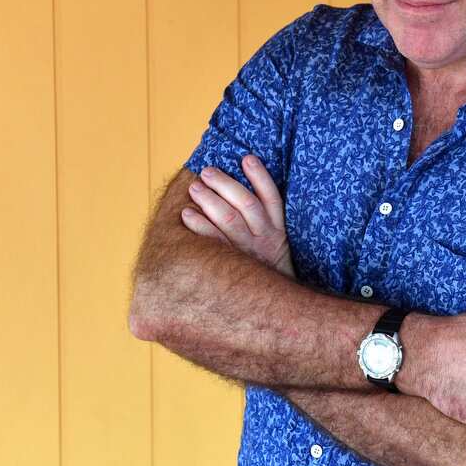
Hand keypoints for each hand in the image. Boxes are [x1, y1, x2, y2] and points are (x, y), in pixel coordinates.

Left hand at [181, 156, 294, 277]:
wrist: (273, 308)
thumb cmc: (268, 270)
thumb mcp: (278, 247)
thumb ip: (266, 224)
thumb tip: (245, 189)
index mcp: (278, 232)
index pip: (272, 198)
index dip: (260, 176)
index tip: (247, 158)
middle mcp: (265, 239)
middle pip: (246, 204)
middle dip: (225, 185)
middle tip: (207, 171)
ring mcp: (247, 252)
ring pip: (229, 220)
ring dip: (210, 200)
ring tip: (195, 187)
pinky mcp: (231, 266)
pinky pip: (213, 243)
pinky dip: (199, 226)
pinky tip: (186, 214)